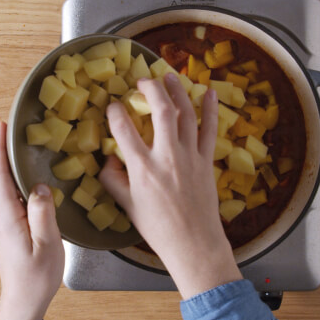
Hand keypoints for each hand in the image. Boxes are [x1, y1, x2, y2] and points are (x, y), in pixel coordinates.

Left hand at [0, 122, 64, 319]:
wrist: (23, 301)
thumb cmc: (37, 275)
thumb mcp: (48, 243)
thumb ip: (43, 212)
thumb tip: (41, 186)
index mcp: (7, 216)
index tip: (0, 127)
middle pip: (3, 178)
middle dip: (10, 154)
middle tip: (24, 133)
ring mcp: (1, 221)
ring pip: (10, 189)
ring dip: (18, 170)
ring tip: (35, 153)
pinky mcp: (7, 226)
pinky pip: (15, 199)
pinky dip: (23, 185)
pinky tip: (38, 182)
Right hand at [99, 74, 241, 298]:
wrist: (193, 243)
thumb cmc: (157, 227)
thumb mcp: (127, 205)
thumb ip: (113, 180)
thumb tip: (108, 161)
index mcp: (142, 168)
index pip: (124, 129)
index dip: (116, 112)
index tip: (113, 106)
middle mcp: (167, 156)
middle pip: (160, 111)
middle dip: (151, 89)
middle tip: (143, 81)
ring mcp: (190, 156)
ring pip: (186, 114)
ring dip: (178, 91)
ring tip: (170, 76)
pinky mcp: (206, 161)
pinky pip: (210, 129)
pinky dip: (211, 109)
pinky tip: (209, 93)